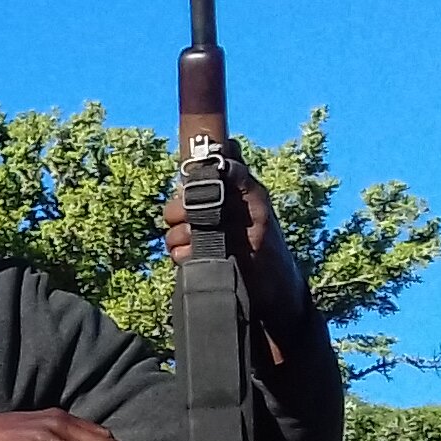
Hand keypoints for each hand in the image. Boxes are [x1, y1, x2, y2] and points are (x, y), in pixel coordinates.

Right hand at [162, 151, 311, 328]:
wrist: (268, 286)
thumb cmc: (269, 242)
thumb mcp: (259, 205)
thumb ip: (241, 179)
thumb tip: (225, 155)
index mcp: (227, 190)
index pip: (204, 168)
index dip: (196, 169)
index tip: (195, 178)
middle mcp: (210, 208)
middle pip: (179, 197)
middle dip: (183, 207)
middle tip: (195, 217)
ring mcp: (199, 231)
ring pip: (172, 222)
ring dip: (182, 232)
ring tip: (199, 242)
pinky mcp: (191, 254)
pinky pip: (173, 247)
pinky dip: (182, 251)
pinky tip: (195, 254)